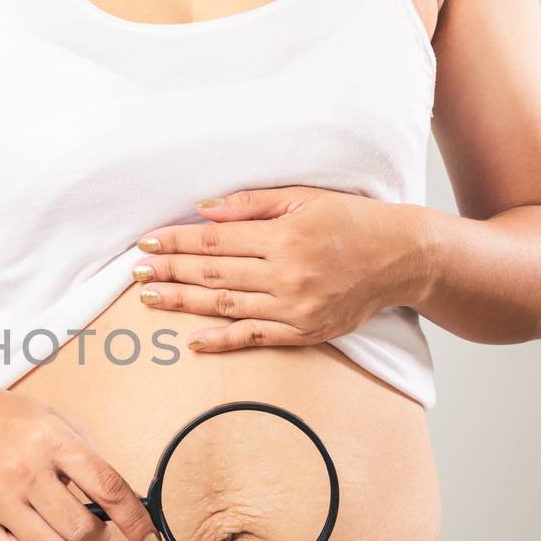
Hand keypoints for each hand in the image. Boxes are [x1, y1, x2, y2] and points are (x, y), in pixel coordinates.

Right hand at [0, 375, 163, 540]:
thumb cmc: (1, 418)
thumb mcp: (51, 421)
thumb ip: (85, 459)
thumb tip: (123, 506)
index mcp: (52, 438)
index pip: (108, 488)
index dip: (137, 521)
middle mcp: (24, 466)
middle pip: (83, 530)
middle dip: (93, 535)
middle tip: (83, 524)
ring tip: (43, 521)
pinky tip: (14, 527)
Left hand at [134, 187, 430, 352]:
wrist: (404, 257)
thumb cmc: (354, 221)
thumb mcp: (305, 199)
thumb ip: (251, 204)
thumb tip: (202, 210)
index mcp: (284, 236)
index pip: (215, 239)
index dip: (177, 241)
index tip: (146, 242)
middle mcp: (286, 274)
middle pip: (213, 273)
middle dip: (170, 271)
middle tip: (136, 272)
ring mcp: (294, 307)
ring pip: (226, 305)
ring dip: (184, 303)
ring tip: (150, 299)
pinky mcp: (304, 331)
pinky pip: (254, 338)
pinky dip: (222, 341)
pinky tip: (192, 341)